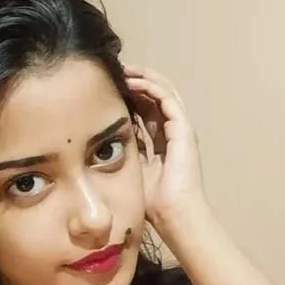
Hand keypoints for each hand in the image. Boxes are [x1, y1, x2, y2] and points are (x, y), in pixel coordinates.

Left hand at [123, 64, 209, 236]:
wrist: (175, 215)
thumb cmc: (155, 203)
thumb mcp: (133, 170)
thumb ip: (124, 152)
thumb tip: (101, 142)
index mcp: (162, 142)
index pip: (147, 110)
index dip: (131, 96)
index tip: (110, 87)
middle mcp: (173, 132)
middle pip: (156, 96)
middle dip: (137, 81)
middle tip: (116, 70)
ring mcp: (180, 129)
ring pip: (164, 91)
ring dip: (144, 78)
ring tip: (124, 69)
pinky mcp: (183, 129)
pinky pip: (167, 98)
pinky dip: (151, 86)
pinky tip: (133, 81)